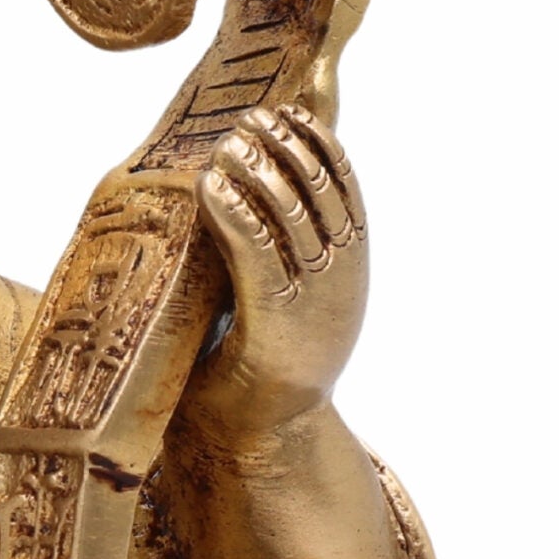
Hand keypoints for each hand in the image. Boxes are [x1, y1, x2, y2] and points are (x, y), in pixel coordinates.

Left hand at [191, 104, 367, 425]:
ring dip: (257, 173)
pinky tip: (210, 188)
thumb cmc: (258, 373)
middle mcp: (340, 287)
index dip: (319, 146)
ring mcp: (313, 307)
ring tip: (226, 145)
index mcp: (348, 277)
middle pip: (320, 196)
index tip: (288, 113)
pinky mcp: (277, 329)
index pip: (345, 193)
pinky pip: (257, 258)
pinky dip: (235, 217)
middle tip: (250, 120)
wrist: (262, 445)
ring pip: (291, 219)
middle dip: (286, 150)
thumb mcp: (284, 304)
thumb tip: (257, 196)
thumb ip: (279, 258)